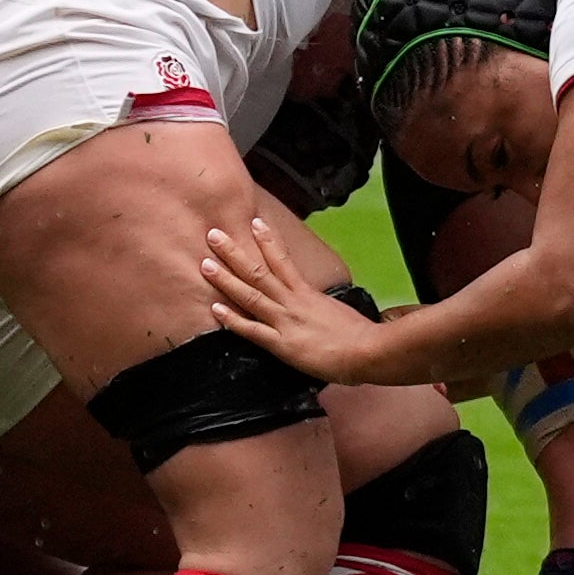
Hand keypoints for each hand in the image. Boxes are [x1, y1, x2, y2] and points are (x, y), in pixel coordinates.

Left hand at [194, 214, 398, 382]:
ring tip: (206, 263)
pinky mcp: (282, 344)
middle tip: (214, 234)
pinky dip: (232, 320)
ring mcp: (285, 321)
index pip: (283, 260)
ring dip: (226, 279)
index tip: (253, 222)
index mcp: (307, 292)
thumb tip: (316, 305)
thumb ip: (320, 306)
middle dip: (234, 253)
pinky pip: (252, 330)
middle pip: (258, 272)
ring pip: (250, 295)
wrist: (367, 351)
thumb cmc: (359, 334)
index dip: (267, 241)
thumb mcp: (337, 312)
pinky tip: (215, 309)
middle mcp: (292, 301)